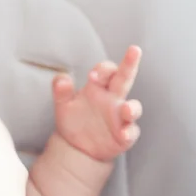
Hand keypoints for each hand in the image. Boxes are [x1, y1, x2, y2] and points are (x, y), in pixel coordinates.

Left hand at [51, 46, 142, 161]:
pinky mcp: (125, 135)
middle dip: (130, 63)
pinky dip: (129, 132)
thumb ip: (60, 91)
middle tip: (134, 49)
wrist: (77, 146)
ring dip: (132, 107)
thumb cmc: (73, 119)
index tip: (92, 76)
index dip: (101, 70)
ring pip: (133, 107)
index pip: (106, 70)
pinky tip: (122, 134)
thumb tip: (62, 79)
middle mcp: (112, 99)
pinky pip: (131, 132)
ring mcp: (121, 117)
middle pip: (124, 78)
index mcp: (98, 88)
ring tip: (126, 109)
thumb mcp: (63, 104)